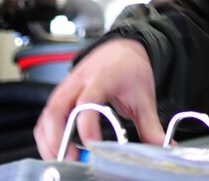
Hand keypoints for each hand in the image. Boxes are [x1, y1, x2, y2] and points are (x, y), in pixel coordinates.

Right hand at [34, 38, 165, 160]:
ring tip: (62, 160)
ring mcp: (65, 88)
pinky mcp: (60, 95)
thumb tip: (162, 146)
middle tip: (71, 159)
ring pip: (46, 115)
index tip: (91, 146)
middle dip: (59, 138)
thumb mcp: (144, 97)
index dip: (86, 126)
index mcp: (101, 78)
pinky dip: (46, 136)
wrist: (122, 48)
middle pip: (57, 110)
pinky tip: (57, 150)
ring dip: (49, 140)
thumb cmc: (131, 69)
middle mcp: (78, 82)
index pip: (87, 103)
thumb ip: (150, 125)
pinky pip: (45, 117)